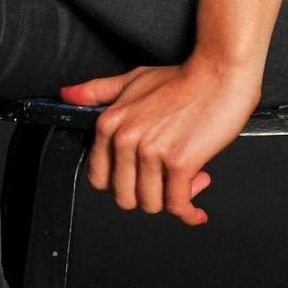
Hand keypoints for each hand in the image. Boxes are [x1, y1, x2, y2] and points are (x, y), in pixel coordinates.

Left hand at [59, 53, 264, 224]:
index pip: (100, 179)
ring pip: (151, 204)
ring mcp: (151, 152)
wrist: (219, 74)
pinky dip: (188, 213)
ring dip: (171, 202)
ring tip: (188, 182)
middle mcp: (126, 139)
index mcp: (110, 123)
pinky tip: (195, 212)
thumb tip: (68, 95)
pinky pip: (177, 205)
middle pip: (124, 197)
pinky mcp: (179, 163)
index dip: (121, 185)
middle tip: (167, 182)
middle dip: (147, 195)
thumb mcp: (133, 80)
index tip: (140, 181)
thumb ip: (98, 91)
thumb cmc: (182, 79)